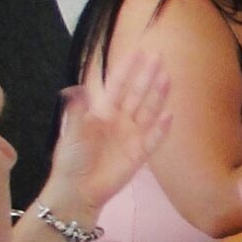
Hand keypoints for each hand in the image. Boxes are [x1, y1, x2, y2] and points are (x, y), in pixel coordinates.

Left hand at [44, 53, 173, 218]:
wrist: (77, 190)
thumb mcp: (71, 132)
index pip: (118, 85)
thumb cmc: (71, 160)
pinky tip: (170, 115)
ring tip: (167, 78)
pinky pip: (154, 138)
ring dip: (158, 95)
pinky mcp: (140, 154)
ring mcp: (132, 135)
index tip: (138, 52)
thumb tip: (75, 88)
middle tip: (159, 57)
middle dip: (147, 75)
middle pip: (137, 93)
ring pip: (148, 110)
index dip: (128, 69)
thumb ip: (77, 110)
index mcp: (102, 112)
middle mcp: (120, 120)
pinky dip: (162, 128)